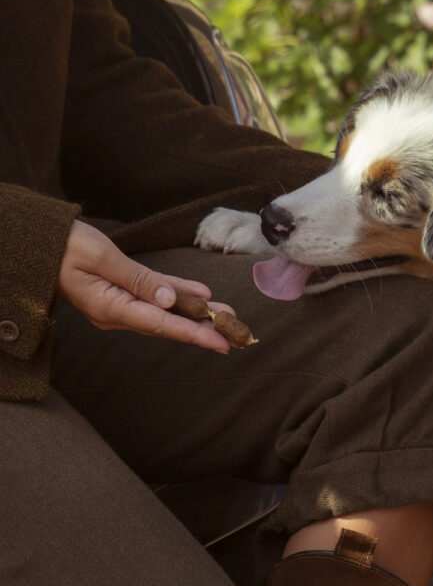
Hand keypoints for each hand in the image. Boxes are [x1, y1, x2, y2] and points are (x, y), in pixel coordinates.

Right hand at [58, 220, 232, 352]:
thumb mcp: (102, 259)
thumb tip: (170, 301)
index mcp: (111, 308)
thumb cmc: (67, 247)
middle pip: (169, 323)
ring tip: (226, 315)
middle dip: (203, 328)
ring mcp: (121, 304)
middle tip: (235, 334)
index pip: (162, 325)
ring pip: (167, 311)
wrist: (44, 242)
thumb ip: (138, 280)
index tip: (221, 343)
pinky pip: (157, 295)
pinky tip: (203, 295)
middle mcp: (118, 312)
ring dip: (196, 312)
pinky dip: (180, 295)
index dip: (194, 334)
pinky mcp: (123, 291)